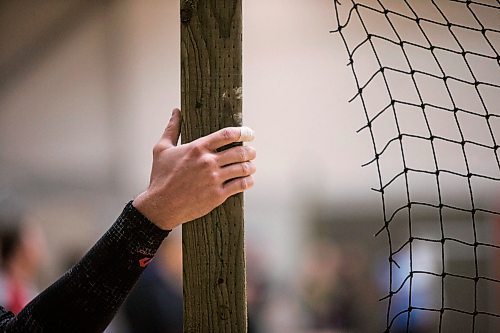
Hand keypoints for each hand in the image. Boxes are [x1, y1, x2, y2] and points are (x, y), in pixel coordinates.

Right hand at [132, 108, 255, 229]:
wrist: (160, 205)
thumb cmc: (160, 177)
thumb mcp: (162, 149)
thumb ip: (172, 129)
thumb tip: (176, 112)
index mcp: (197, 148)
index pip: (227, 135)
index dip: (242, 132)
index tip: (249, 133)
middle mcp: (208, 162)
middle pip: (239, 152)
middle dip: (250, 151)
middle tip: (252, 152)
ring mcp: (214, 179)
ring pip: (243, 169)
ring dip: (250, 167)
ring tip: (251, 167)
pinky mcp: (217, 195)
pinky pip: (240, 185)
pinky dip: (248, 182)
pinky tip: (248, 181)